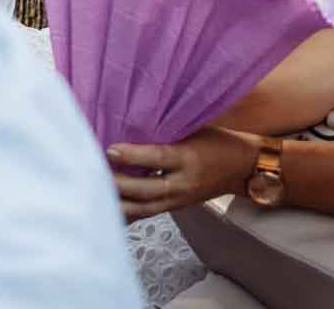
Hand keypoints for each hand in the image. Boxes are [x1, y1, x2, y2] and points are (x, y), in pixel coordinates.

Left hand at [107, 128, 259, 220]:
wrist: (241, 167)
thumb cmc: (215, 140)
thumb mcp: (194, 129)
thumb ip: (166, 129)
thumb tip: (129, 120)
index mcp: (189, 158)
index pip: (158, 158)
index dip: (133, 156)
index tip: (110, 150)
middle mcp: (184, 183)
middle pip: (147, 190)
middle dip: (119, 185)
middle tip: (92, 175)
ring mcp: (179, 200)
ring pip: (145, 208)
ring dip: (119, 203)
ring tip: (92, 195)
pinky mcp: (175, 208)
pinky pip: (148, 214)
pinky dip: (127, 214)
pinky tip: (106, 212)